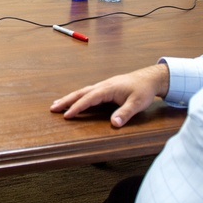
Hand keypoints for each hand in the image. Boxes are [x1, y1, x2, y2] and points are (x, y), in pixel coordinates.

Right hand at [50, 64, 169, 127]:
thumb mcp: (137, 103)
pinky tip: (75, 101)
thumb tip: (114, 124)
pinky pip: (88, 93)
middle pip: (81, 93)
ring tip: (58, 104)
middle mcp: (103, 86)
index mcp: (108, 88)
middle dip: (66, 100)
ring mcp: (103, 86)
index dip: (77, 107)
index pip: (89, 98)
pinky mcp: (106, 89)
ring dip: (70, 98)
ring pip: (83, 92)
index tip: (67, 115)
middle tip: (53, 108)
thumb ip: (125, 113)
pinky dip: (79, 97)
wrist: (149, 78)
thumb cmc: (143, 90)